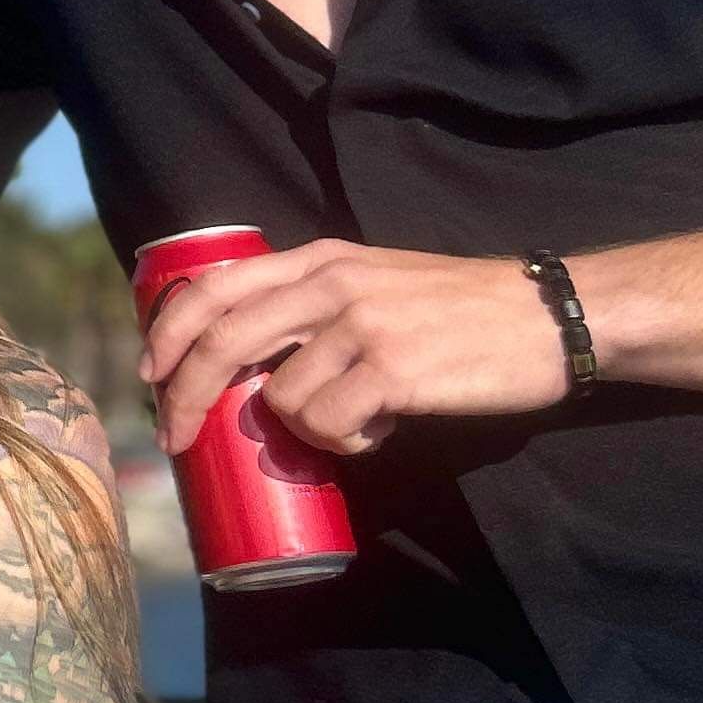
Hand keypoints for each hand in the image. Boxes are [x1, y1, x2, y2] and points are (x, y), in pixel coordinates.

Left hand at [141, 238, 566, 455]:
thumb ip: (315, 304)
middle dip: (183, 397)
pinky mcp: (393, 371)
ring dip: (302, 429)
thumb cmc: (461, 309)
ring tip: (356, 421)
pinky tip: (381, 431)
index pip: (216, 286)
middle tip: (174, 437)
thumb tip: (249, 367)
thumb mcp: (376, 281)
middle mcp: (332, 284)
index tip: (151, 373)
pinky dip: (344, 443)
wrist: (551, 315)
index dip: (169, 333)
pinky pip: (328, 426)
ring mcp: (361, 326)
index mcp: (321, 259)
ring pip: (279, 397)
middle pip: (222, 341)